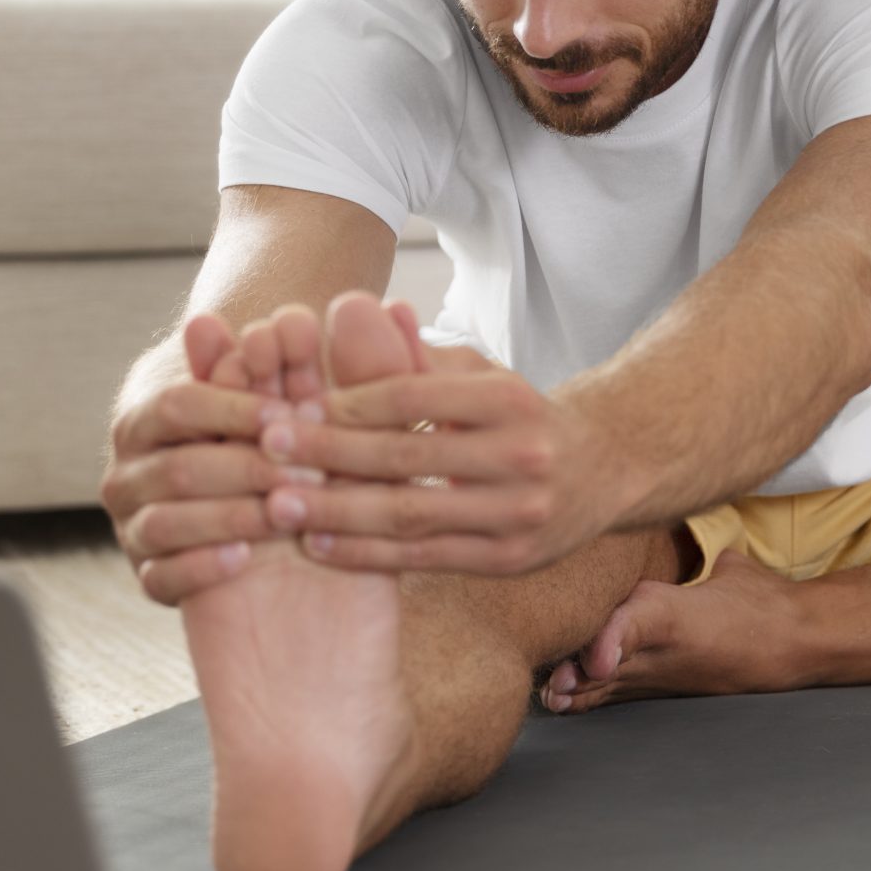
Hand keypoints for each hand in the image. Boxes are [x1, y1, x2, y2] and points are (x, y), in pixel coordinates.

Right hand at [100, 312, 296, 604]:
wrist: (242, 497)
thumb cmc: (253, 435)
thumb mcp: (255, 397)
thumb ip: (241, 361)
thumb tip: (205, 322)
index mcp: (142, 420)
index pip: (177, 406)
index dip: (234, 408)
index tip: (290, 413)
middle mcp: (125, 475)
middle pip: (179, 468)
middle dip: (247, 469)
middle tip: (309, 473)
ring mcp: (132, 529)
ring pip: (167, 523)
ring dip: (231, 518)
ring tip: (285, 515)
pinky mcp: (148, 577)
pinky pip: (162, 578)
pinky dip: (201, 567)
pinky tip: (244, 559)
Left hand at [255, 359, 623, 574]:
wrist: (604, 473)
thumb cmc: (521, 417)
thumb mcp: (483, 375)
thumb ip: (420, 356)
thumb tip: (360, 310)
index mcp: (507, 399)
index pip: (415, 398)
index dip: (350, 404)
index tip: (294, 408)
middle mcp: (520, 455)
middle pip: (406, 457)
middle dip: (329, 456)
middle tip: (267, 450)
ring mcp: (518, 513)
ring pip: (411, 515)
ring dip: (337, 512)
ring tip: (276, 506)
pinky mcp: (509, 560)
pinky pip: (426, 558)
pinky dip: (368, 554)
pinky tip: (319, 546)